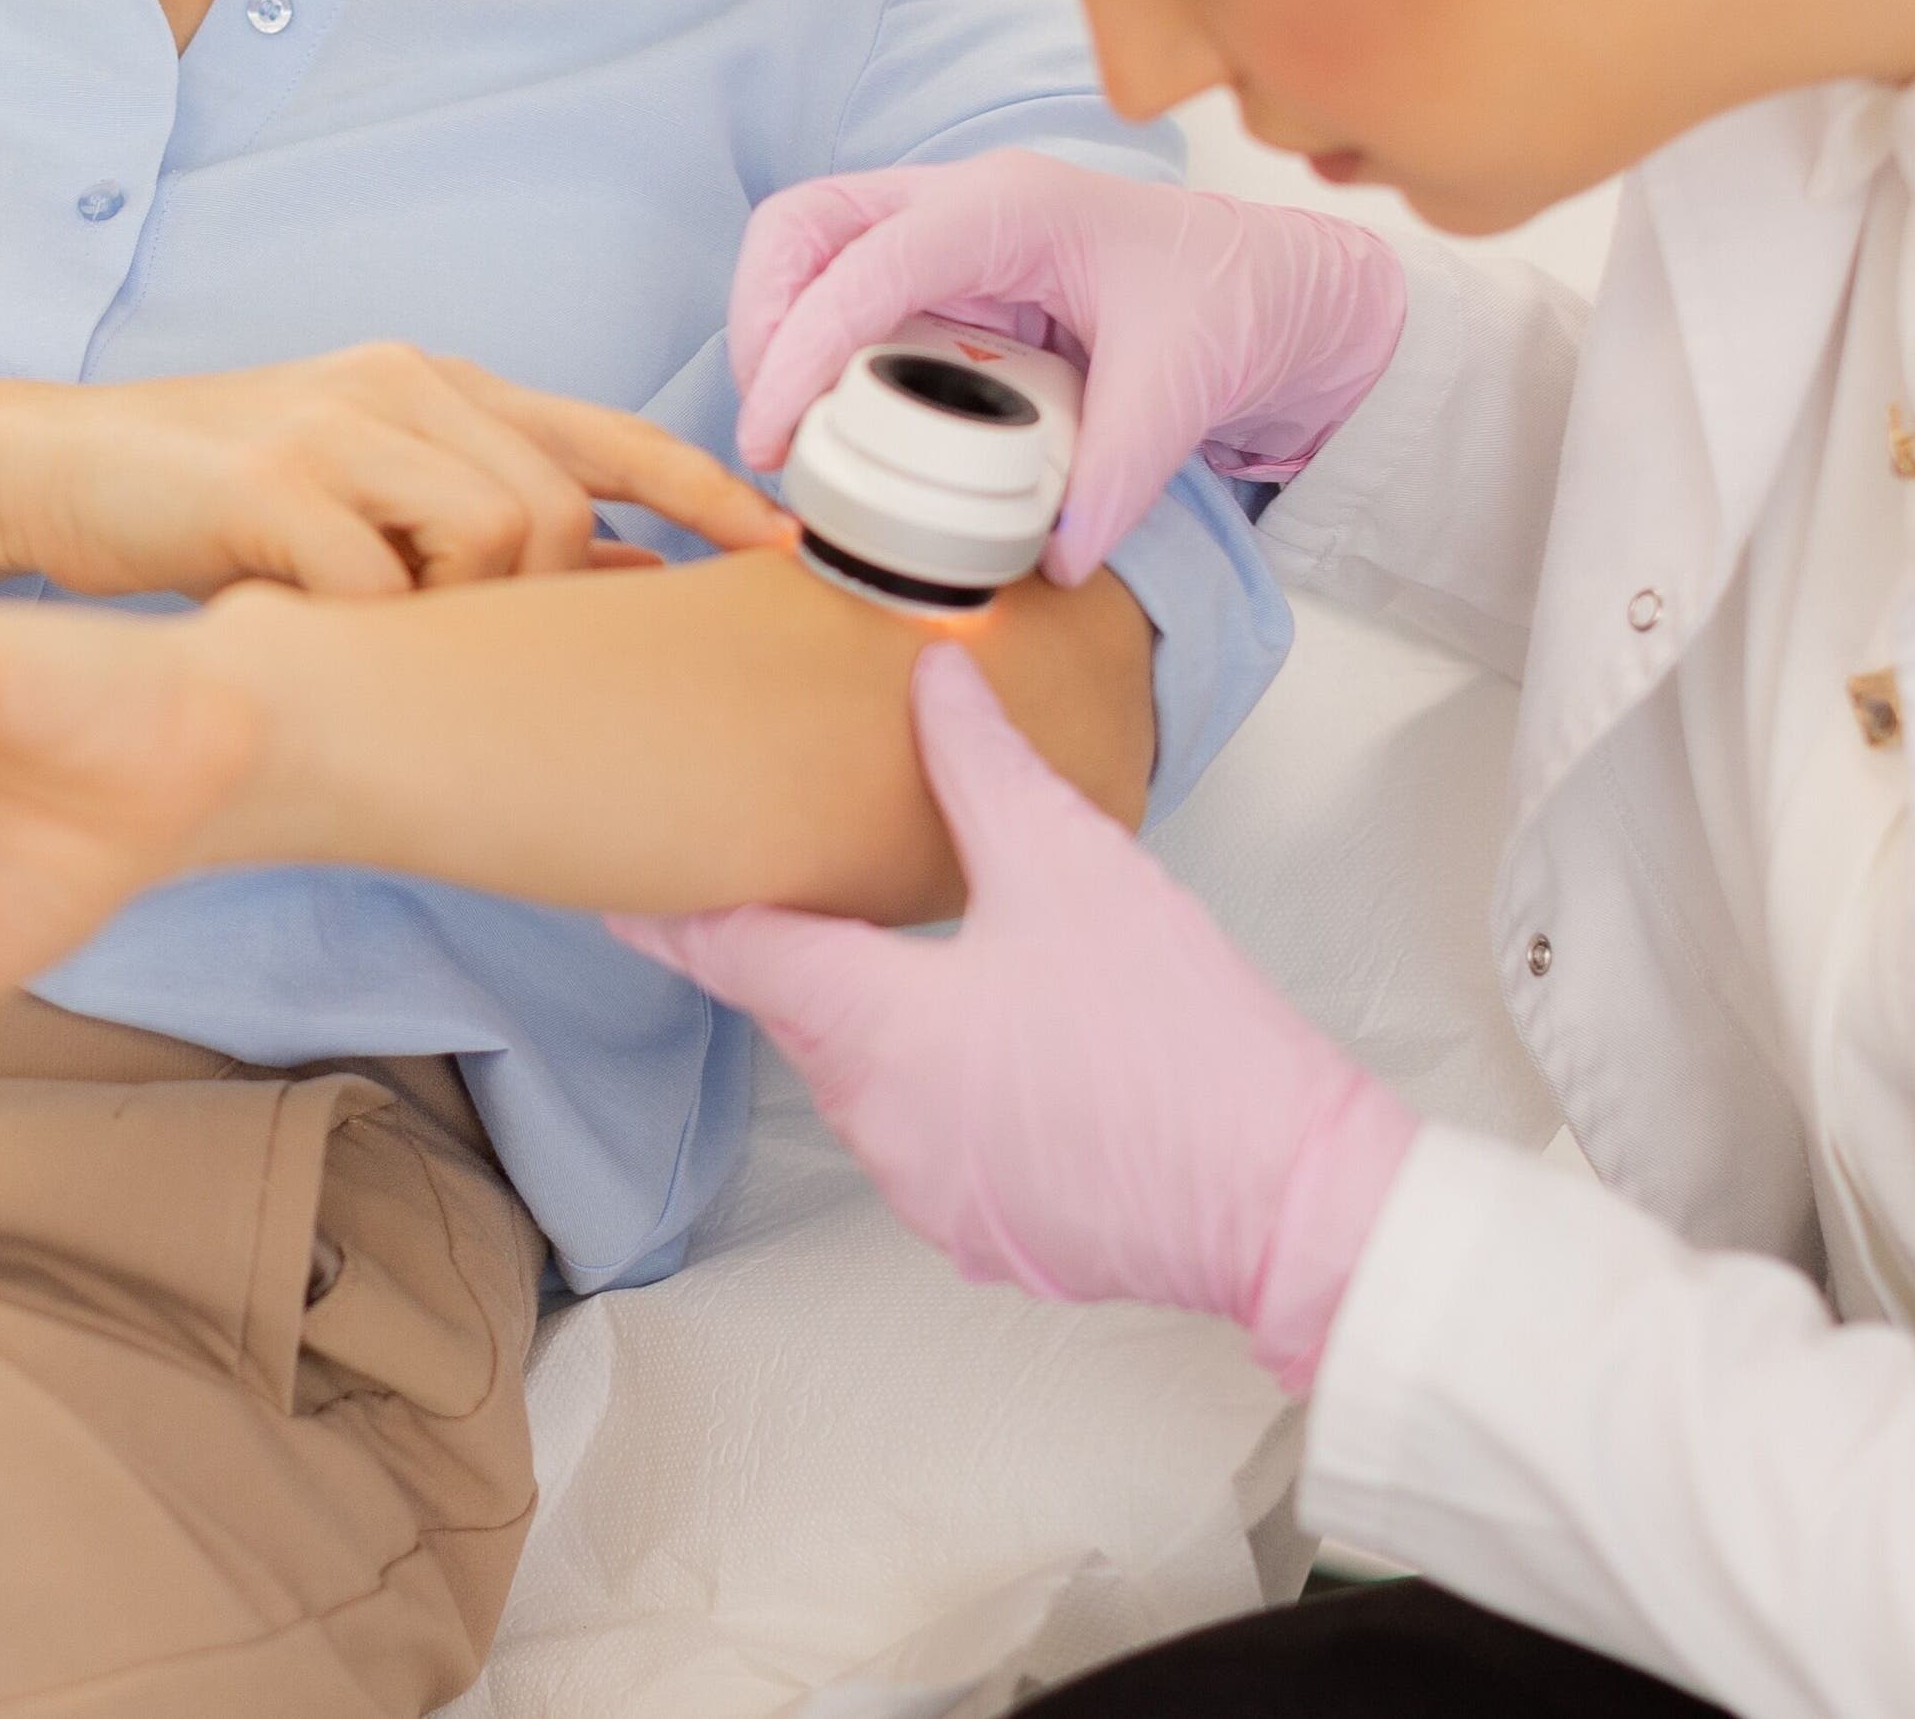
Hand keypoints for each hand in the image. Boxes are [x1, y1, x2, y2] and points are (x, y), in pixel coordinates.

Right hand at [0, 345, 788, 641]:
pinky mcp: (265, 484)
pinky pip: (376, 583)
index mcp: (434, 385)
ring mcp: (334, 427)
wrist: (46, 462)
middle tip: (466, 646)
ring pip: (491, 538)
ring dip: (452, 612)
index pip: (606, 433)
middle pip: (557, 510)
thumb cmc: (213, 496)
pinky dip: (363, 626)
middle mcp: (399, 387)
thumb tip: (630, 586)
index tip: (787, 548)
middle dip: (545, 597)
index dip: (704, 494)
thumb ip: (479, 520)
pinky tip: (306, 627)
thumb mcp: (362, 489)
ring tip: (368, 625)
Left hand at [613, 647, 1418, 1389]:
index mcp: (874, 1029)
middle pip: (803, 1017)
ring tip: (918, 962)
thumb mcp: (1073, 868)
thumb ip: (982, 768)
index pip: (735, 955)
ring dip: (880, 1023)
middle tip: (787, 888)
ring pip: (868, 1083)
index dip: (675, 913)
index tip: (620, 888)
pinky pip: (933, 1145)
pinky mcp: (990, 1235)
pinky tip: (1004, 1052)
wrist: (1294, 1202)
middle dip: (796, 953)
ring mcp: (930, 1193)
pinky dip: (944, 1091)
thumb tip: (932, 678)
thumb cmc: (1185, 1040)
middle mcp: (878, 1123)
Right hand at [727, 150, 1405, 584]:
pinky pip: (853, 307)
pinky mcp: (950, 287)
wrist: (1285, 292)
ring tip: (794, 442)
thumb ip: (1119, 468)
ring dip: (782, 343)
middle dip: (762, 322)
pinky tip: (842, 435)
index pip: (865, 260)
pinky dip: (824, 364)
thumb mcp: (1187, 382)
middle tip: (770, 432)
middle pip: (802, 228)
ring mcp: (948, 242)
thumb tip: (1056, 555)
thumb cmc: (1238, 299)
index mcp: (1009, 205)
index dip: (801, 343)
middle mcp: (961, 206)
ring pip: (812, 260)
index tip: (774, 433)